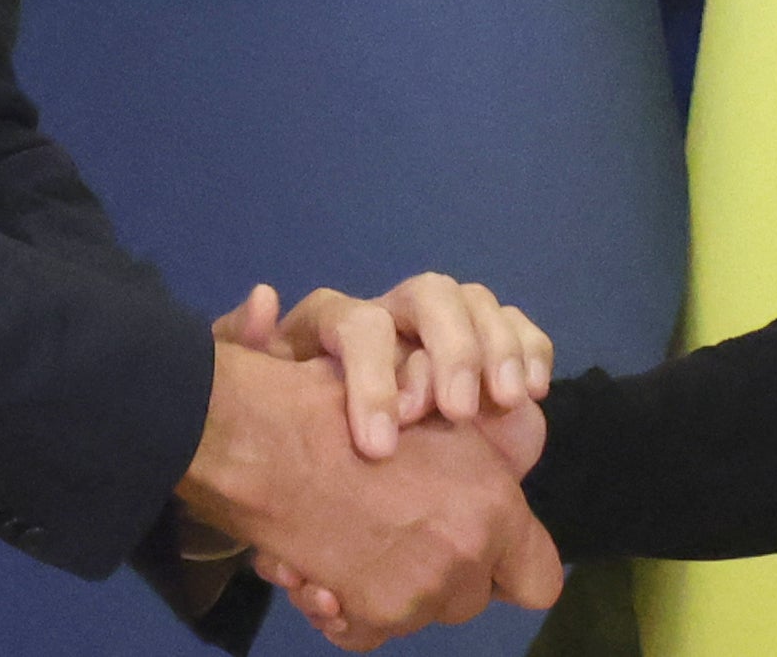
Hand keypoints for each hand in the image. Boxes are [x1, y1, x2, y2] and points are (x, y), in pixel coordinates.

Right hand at [254, 397, 548, 646]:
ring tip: (358, 540)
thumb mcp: (436, 423)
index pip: (540, 581)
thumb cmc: (352, 411)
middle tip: (407, 529)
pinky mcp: (369, 617)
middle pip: (475, 597)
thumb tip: (490, 513)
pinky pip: (373, 634)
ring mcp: (417, 595)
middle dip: (449, 570)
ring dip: (398, 587)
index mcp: (494, 509)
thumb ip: (479, 474)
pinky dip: (353, 612)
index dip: (514, 568)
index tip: (489, 553)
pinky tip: (329, 574)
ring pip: (424, 612)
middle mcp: (465, 560)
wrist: (273, 443)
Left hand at [269, 273, 554, 458]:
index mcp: (338, 327)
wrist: (358, 482)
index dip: (371, 376)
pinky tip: (530, 390)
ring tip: (504, 400)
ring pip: (476, 302)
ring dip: (494, 346)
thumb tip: (262, 297)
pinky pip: (518, 325)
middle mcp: (395, 316)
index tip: (377, 447)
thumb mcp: (258, 407)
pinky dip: (530, 347)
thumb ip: (245, 355)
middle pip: (429, 294)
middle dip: (448, 348)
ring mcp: (447, 329)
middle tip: (454, 411)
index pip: (358, 323)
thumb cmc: (298, 441)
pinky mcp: (493, 353)